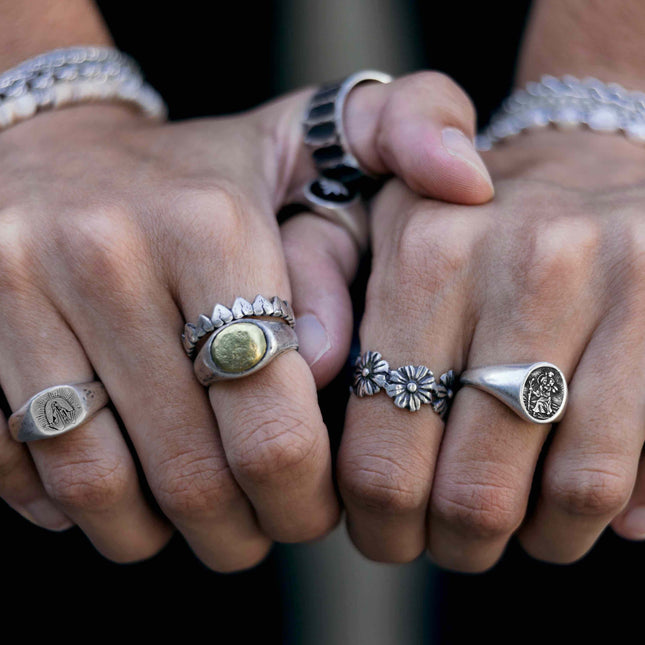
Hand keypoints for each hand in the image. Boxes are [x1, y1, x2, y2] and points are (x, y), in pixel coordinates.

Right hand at [0, 72, 490, 569]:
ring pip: (97, 481)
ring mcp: (18, 294)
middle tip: (264, 529)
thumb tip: (467, 190)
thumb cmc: (200, 167)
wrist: (53, 149)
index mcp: (210, 224)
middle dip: (242, 529)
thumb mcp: (309, 133)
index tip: (315, 507)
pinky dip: (68, 505)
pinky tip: (114, 492)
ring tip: (196, 524)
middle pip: (193, 469)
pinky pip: (16, 463)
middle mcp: (107, 255)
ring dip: (156, 532)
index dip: (304, 492)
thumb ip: (402, 132)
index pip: (274, 420)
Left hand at [338, 128, 644, 570]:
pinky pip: (631, 464)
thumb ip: (335, 324)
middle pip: (469, 490)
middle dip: (455, 542)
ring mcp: (611, 283)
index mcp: (422, 253)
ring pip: (568, 491)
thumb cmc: (473, 222)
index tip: (385, 532)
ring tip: (519, 527)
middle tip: (450, 540)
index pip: (379, 450)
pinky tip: (577, 503)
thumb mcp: (388, 238)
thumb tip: (357, 469)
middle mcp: (516, 262)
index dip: (378, 520)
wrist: (588, 161)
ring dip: (536, 537)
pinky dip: (603, 510)